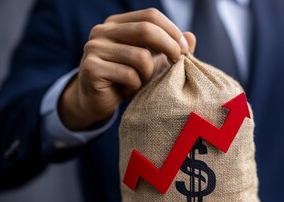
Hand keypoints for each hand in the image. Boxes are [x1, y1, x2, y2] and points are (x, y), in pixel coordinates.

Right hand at [59, 8, 195, 130]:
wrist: (95, 102)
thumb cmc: (126, 80)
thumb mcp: (152, 63)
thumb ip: (170, 49)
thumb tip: (191, 36)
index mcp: (116, 24)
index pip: (150, 15)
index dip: (171, 30)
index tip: (184, 48)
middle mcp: (102, 31)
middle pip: (146, 30)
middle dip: (169, 46)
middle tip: (178, 62)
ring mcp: (94, 49)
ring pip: (141, 57)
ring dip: (148, 74)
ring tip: (140, 82)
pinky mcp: (92, 69)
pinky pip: (129, 76)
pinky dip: (135, 86)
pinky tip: (126, 90)